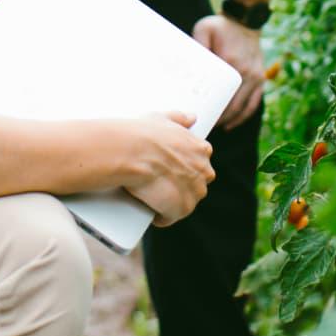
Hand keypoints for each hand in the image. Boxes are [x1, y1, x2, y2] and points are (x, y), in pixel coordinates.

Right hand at [118, 111, 215, 227]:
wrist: (131, 152)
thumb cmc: (144, 133)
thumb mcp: (163, 118)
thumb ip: (180, 118)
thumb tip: (192, 118)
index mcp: (201, 150)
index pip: (201, 163)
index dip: (186, 167)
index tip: (173, 168)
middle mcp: (204, 171)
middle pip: (197, 184)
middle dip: (183, 185)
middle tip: (162, 183)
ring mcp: (194, 192)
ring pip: (186, 202)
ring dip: (174, 202)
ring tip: (155, 198)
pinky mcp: (181, 208)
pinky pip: (172, 217)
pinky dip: (163, 217)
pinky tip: (153, 213)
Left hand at [194, 13, 265, 129]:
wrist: (245, 21)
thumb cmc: (222, 26)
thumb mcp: (204, 28)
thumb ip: (197, 44)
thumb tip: (189, 65)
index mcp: (231, 62)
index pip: (220, 94)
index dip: (211, 109)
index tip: (200, 117)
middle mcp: (245, 73)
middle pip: (232, 105)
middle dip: (220, 119)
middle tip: (205, 125)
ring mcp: (256, 77)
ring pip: (243, 107)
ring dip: (230, 120)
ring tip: (216, 126)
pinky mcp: (261, 78)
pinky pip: (253, 103)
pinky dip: (244, 115)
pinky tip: (232, 123)